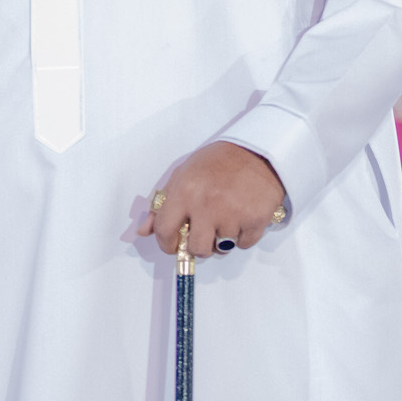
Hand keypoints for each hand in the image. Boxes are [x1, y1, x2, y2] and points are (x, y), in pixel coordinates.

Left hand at [136, 141, 286, 257]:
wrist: (257, 152)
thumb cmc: (217, 162)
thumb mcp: (183, 174)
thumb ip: (162, 204)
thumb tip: (144, 231)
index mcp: (184, 192)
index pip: (165, 230)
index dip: (166, 243)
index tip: (172, 245)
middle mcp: (206, 205)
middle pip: (197, 248)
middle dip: (197, 247)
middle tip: (202, 235)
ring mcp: (233, 214)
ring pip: (222, 249)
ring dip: (221, 241)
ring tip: (224, 221)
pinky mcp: (256, 220)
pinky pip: (243, 244)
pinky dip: (241, 237)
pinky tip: (241, 219)